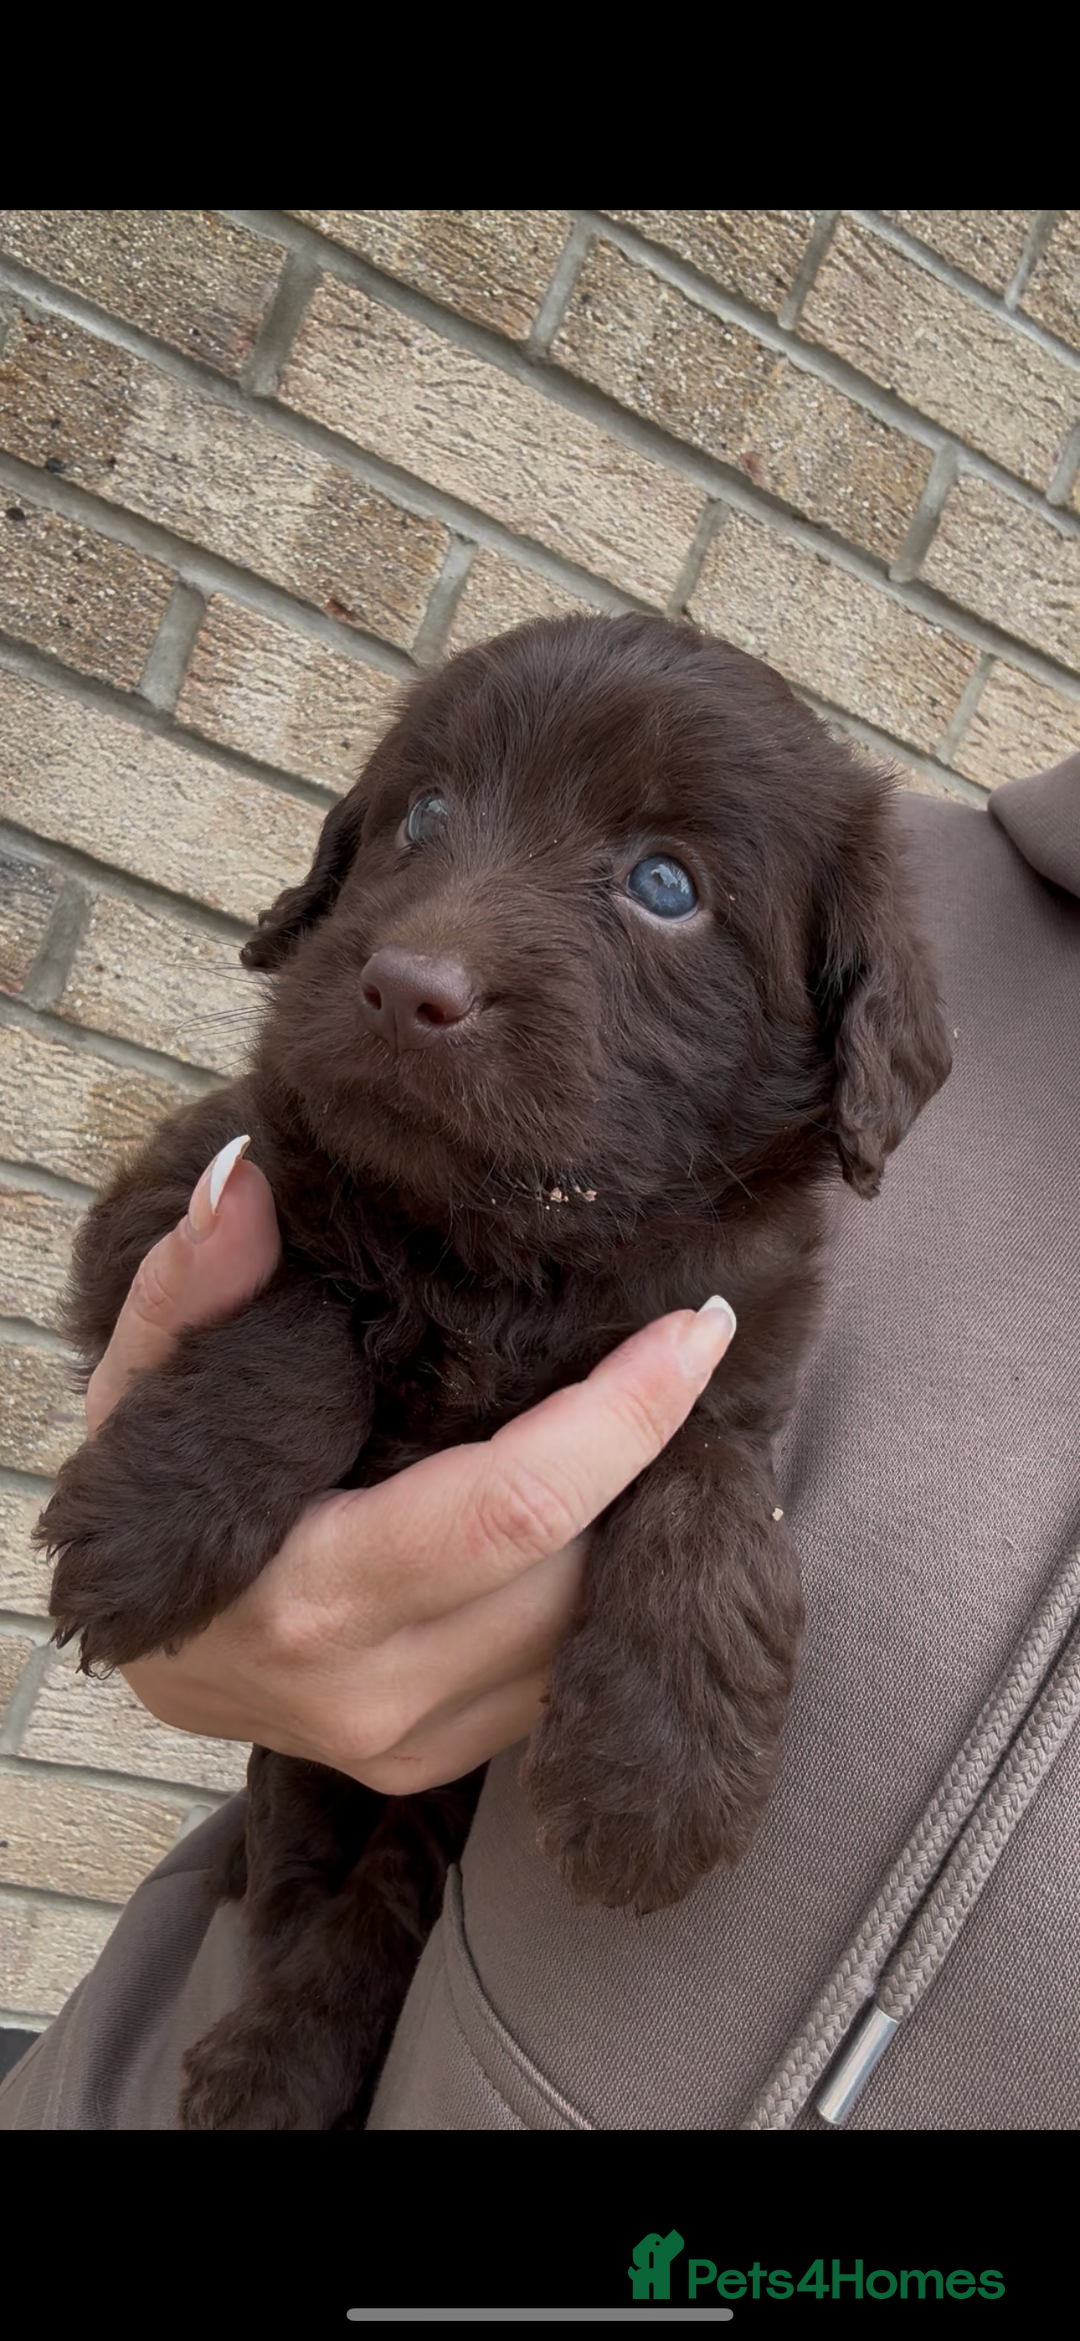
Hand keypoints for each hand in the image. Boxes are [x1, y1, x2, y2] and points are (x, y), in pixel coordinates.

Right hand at [96, 1140, 735, 1789]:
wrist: (125, 1642)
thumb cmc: (146, 1496)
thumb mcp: (145, 1384)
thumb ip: (193, 1284)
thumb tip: (244, 1178)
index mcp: (309, 1598)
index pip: (517, 1510)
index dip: (625, 1418)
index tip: (699, 1325)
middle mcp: (370, 1690)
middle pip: (578, 1578)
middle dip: (653, 1466)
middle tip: (690, 1350)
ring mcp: (407, 1741)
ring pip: (586, 1639)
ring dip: (639, 1530)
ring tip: (658, 1414)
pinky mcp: (433, 1761)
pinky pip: (559, 1678)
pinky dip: (596, 1590)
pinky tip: (603, 1505)